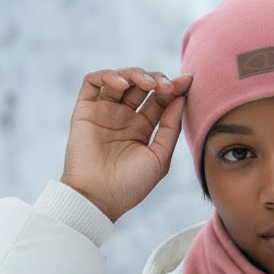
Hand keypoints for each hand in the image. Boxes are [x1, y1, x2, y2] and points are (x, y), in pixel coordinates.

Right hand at [60, 67, 192, 221]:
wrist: (98, 198)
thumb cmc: (131, 185)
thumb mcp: (160, 157)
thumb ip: (170, 128)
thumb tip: (181, 98)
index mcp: (142, 128)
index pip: (160, 100)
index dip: (174, 88)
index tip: (188, 81)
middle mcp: (124, 117)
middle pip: (142, 85)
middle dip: (157, 79)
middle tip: (167, 86)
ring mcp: (104, 112)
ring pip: (120, 78)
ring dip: (136, 74)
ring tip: (149, 85)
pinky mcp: (85, 110)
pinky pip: (93, 81)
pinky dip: (108, 76)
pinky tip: (123, 85)